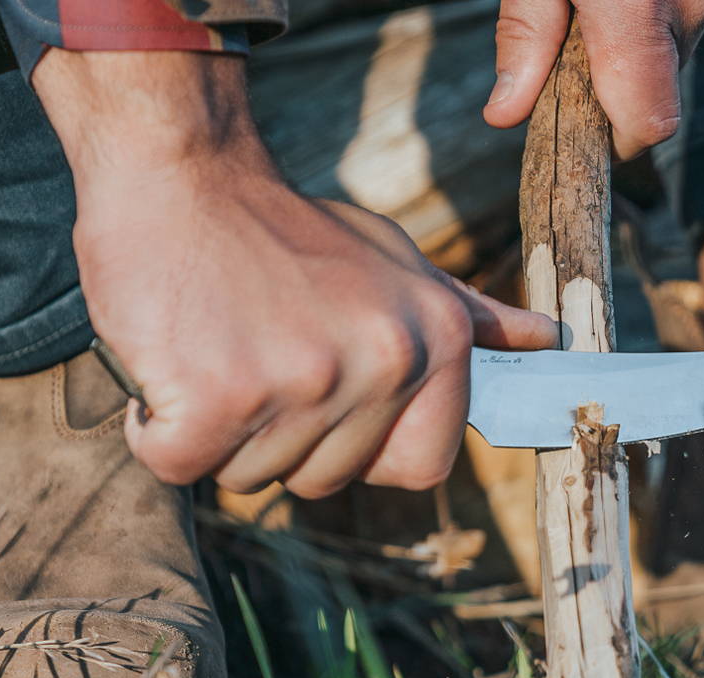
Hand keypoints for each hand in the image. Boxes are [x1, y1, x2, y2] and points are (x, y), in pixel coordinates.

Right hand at [34, 49, 557, 496]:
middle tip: (255, 350)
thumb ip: (468, 315)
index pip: (423, 468)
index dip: (368, 450)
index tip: (329, 398)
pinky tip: (171, 359)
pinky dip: (157, 427)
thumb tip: (546, 341)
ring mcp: (302, 382)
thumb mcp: (394, 260)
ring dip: (219, 428)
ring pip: (250, 476)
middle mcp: (384, 361)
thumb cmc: (285, 228)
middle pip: (326, 480)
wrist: (181, 172)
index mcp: (436, 338)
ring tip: (217, 342)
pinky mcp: (217, 397)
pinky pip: (179, 463)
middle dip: (280, 436)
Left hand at [482, 0, 703, 159]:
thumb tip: (506, 116)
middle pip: (659, 93)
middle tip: (570, 48)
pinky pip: (685, 23)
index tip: (579, 136)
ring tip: (595, 8)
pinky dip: (654, 22)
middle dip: (614, 90)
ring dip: (637, 52)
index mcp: (635, 10)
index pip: (647, 125)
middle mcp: (690, 6)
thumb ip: (525, 33)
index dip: (613, 146)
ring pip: (674, 57)